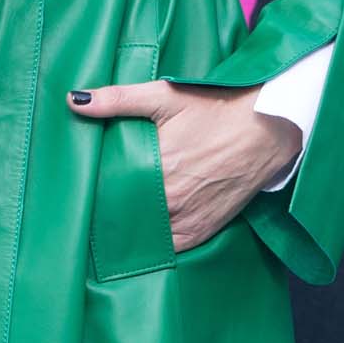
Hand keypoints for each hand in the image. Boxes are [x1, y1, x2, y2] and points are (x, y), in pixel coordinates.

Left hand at [66, 79, 302, 251]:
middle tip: (92, 205)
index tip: (79, 191)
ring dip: (131, 228)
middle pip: (125, 215)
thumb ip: (118, 99)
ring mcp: (189, 219)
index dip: (92, 193)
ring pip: (145, 234)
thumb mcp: (166, 95)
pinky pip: (171, 247)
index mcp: (156, 168)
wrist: (270, 125)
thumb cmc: (218, 107)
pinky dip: (156, 241)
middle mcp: (171, 200)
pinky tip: (144, 230)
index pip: (108, 193)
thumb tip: (74, 100)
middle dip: (108, 210)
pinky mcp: (205, 230)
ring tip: (113, 220)